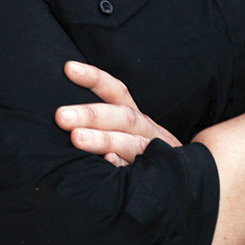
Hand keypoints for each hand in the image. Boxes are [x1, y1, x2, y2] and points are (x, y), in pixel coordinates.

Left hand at [56, 61, 181, 165]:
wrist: (182, 176)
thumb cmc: (140, 153)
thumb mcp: (126, 132)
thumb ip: (103, 121)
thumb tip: (67, 100)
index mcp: (135, 117)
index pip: (116, 91)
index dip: (94, 78)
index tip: (69, 68)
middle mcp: (145, 129)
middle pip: (122, 117)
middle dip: (91, 115)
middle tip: (61, 116)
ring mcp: (152, 152)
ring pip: (131, 142)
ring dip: (104, 139)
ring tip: (76, 138)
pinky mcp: (155, 175)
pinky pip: (139, 171)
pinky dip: (123, 165)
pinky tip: (108, 161)